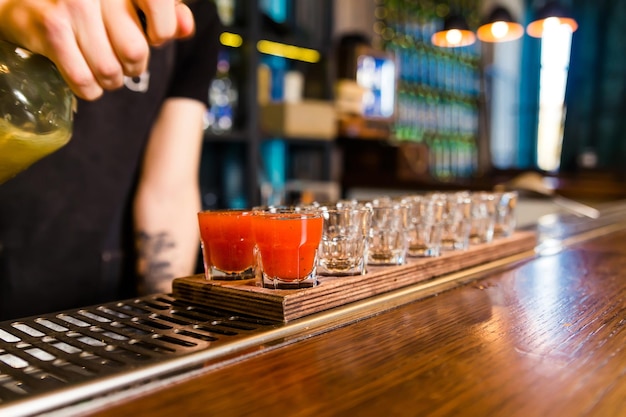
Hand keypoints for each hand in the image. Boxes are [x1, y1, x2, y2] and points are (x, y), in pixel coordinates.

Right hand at [0, 0, 194, 99]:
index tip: (151, 36)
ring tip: (103, 69)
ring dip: (109, 82)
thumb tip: (186, 28)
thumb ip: (166, 14)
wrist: (31, 2)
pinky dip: (89, 90)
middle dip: (132, 67)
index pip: (162, 12)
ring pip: (110, 71)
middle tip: (121, 61)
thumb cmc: (91, 8)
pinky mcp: (53, 27)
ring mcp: (75, 5)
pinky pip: (85, 81)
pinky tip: (86, 79)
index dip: (161, 35)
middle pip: (135, 52)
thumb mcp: (131, 5)